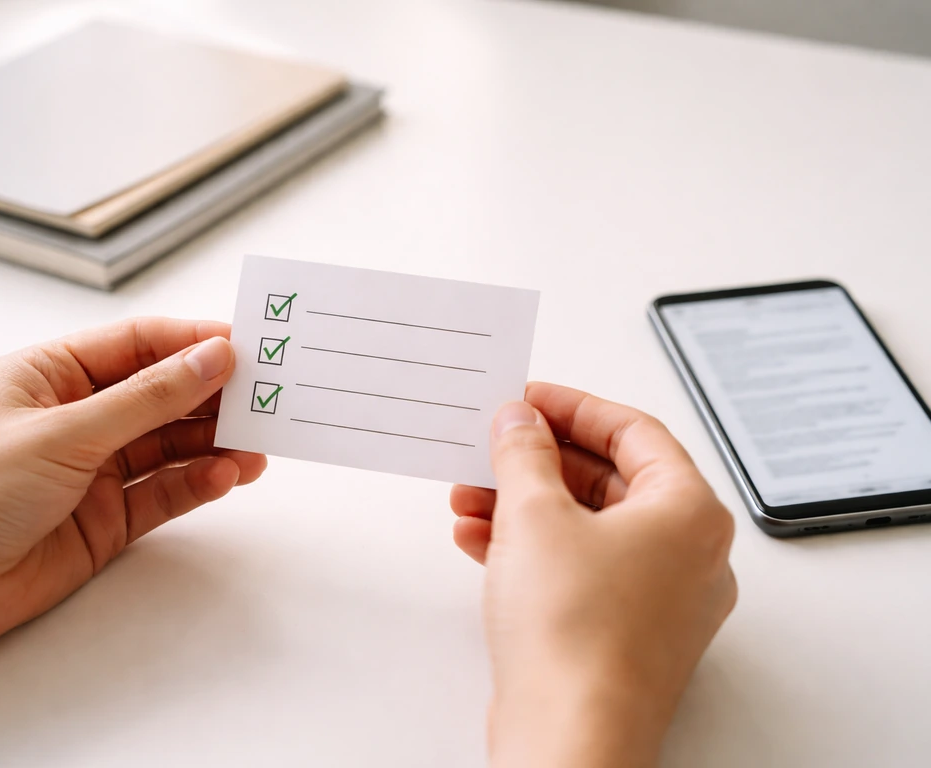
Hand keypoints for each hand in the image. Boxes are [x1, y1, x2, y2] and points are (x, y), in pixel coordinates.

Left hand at [0, 318, 265, 681]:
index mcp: (52, 375)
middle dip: (213, 395)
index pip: (137, 345)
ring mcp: (97, 468)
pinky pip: (167, 490)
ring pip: (172, 444)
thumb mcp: (64, 432)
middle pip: (162, 394)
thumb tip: (211, 359)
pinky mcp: (111, 516)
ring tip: (257, 444)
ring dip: (216, 442)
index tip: (244, 346)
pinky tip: (226, 476)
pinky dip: (199, 482)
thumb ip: (147, 399)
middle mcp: (79, 417)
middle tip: (265, 395)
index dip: (192, 342)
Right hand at [451, 383, 735, 767]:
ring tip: (469, 497)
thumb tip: (520, 421)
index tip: (529, 399)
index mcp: (690, 512)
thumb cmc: (575, 635)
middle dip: (538, 463)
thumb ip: (525, 452)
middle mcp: (688, 554)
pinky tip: (480, 542)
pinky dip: (533, 550)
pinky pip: (581, 570)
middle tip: (494, 446)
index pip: (634, 431)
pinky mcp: (626, 632)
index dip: (574, 407)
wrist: (570, 737)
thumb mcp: (536, 514)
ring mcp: (660, 599)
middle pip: (609, 479)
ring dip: (525, 507)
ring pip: (588, 527)